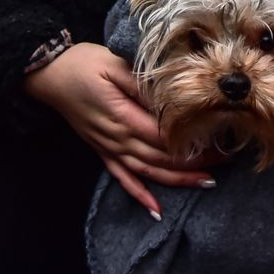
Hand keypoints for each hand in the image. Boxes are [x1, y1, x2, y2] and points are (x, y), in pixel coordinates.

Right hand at [24, 43, 215, 216]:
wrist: (48, 75)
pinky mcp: (102, 150)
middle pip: (162, 157)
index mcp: (123, 116)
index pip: (164, 136)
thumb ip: (142, 84)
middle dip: (195, 162)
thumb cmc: (83, 64)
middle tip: (225, 161)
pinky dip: (140, 195)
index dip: (192, 141)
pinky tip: (156, 210)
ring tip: (207, 183)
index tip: (219, 138)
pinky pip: (122, 178)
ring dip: (177, 180)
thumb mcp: (115, 65)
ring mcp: (109, 147)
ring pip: (148, 172)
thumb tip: (170, 98)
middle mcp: (117, 138)